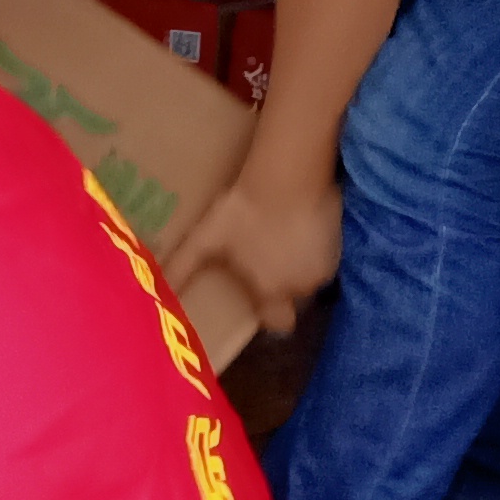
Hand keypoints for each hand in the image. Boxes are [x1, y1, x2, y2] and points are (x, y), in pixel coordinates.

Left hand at [162, 170, 339, 347]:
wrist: (288, 177)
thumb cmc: (243, 212)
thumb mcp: (204, 240)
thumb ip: (181, 269)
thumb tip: (157, 291)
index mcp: (273, 290)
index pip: (279, 323)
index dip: (270, 314)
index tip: (261, 300)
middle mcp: (304, 286)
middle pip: (295, 297)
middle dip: (283, 286)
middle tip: (266, 261)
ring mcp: (326, 264)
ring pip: (312, 277)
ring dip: (300, 267)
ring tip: (281, 241)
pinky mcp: (342, 242)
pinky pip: (327, 255)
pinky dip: (316, 249)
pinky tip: (299, 229)